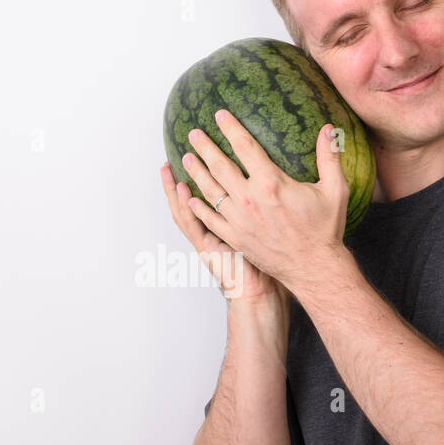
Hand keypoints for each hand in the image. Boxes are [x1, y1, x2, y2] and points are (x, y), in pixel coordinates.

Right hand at [160, 160, 284, 303]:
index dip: (200, 176)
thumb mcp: (263, 230)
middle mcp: (210, 231)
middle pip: (191, 198)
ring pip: (184, 209)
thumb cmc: (268, 266)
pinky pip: (192, 225)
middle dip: (184, 174)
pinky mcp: (206, 249)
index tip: (197, 154)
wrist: (262, 292)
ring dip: (174, 187)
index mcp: (222, 225)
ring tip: (167, 167)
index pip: (208, 196)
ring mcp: (206, 239)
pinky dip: (186, 207)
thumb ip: (263, 208)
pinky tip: (182, 189)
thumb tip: (276, 183)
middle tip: (179, 152)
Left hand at [179, 109, 348, 296]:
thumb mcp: (335, 190)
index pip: (245, 147)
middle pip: (220, 166)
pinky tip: (190, 197)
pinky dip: (199, 207)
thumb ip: (329, 157)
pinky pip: (211, 219)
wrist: (314, 268)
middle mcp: (250, 199)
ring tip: (186, 159)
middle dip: (205, 148)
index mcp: (271, 183)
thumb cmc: (325, 230)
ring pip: (211, 191)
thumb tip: (329, 129)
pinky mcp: (236, 238)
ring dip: (196, 173)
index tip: (220, 115)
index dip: (231, 129)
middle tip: (193, 134)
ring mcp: (239, 220)